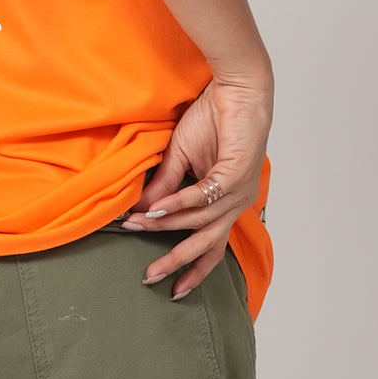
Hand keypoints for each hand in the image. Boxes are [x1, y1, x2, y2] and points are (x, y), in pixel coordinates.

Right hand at [120, 76, 272, 298]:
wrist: (236, 89)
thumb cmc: (214, 118)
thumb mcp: (181, 155)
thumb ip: (166, 184)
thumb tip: (142, 210)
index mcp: (227, 201)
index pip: (212, 245)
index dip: (193, 268)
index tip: (172, 289)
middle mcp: (238, 203)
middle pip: (208, 243)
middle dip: (177, 261)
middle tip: (151, 276)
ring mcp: (240, 190)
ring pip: (200, 219)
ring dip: (165, 224)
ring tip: (137, 225)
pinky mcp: (237, 172)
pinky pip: (204, 195)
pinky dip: (179, 202)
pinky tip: (157, 207)